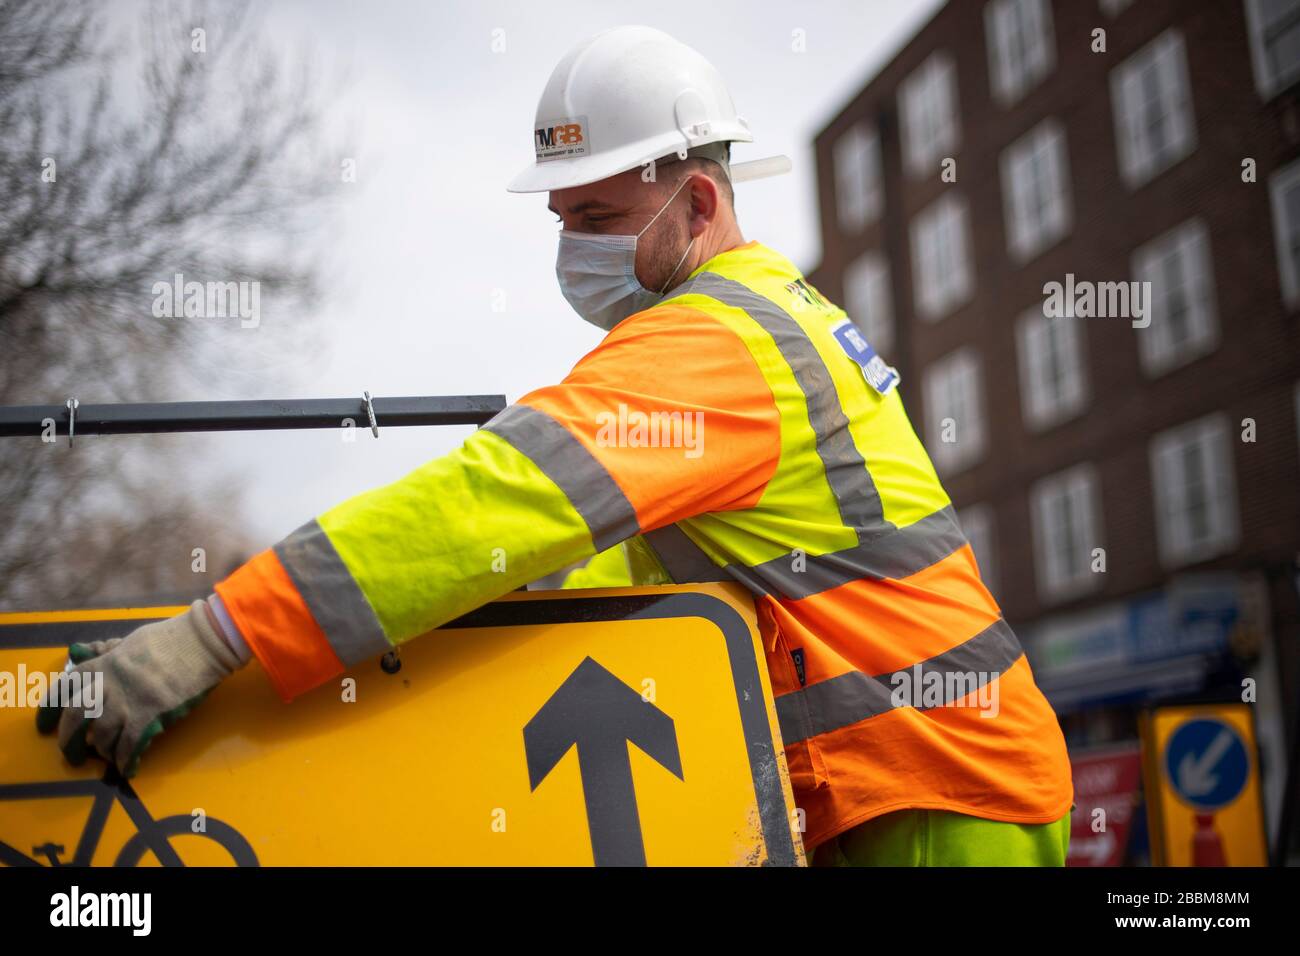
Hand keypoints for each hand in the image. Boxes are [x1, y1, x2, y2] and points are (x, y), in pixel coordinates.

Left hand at [35, 600, 242, 777]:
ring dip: (102, 752)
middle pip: (76, 719)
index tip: (44, 727)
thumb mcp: (131, 641)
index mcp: (102, 664)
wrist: (204, 642)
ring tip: (106, 757)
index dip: (49, 711)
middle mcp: (108, 685)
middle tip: (73, 755)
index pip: (63, 689)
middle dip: (70, 741)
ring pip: (102, 737)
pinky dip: (126, 760)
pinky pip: (130, 746)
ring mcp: (128, 701)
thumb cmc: (171, 638)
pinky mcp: (151, 716)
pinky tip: (128, 767)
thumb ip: (106, 651)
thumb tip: (82, 653)